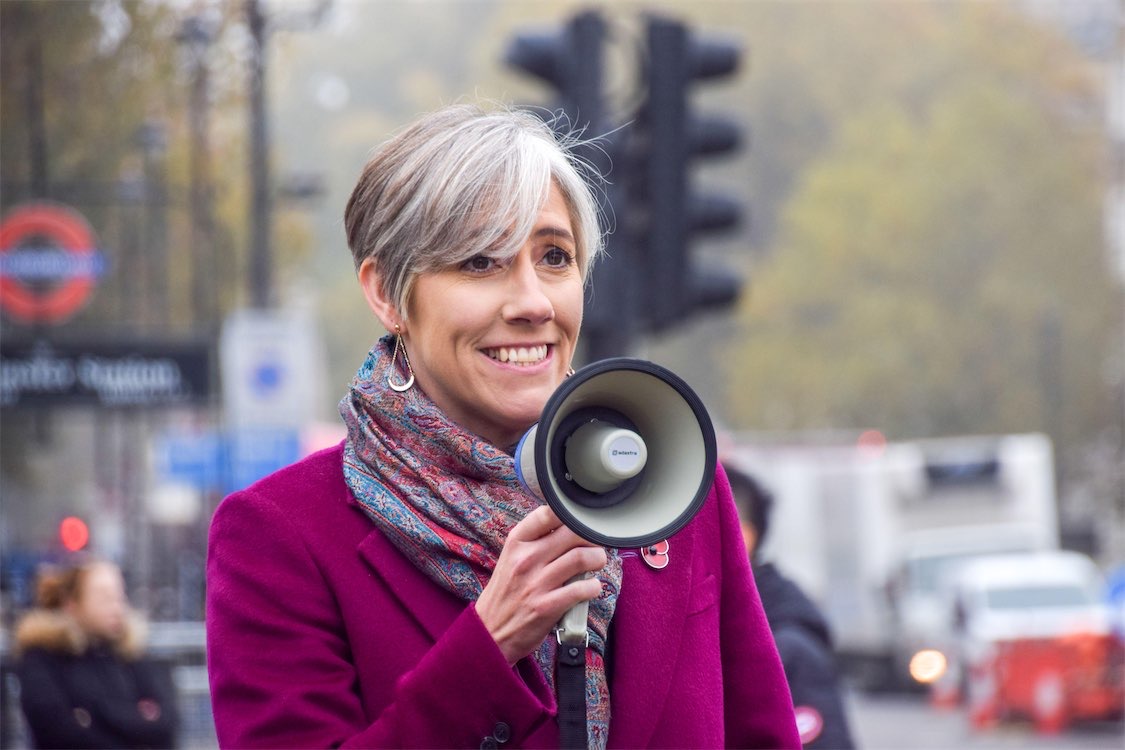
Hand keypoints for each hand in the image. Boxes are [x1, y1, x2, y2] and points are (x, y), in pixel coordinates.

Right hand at [476, 506, 607, 664]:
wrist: (490, 631)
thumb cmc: (506, 592)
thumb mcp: (511, 558)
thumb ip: (535, 541)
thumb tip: (568, 526)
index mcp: (516, 543)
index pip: (548, 514)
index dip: (571, 514)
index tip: (581, 521)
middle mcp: (526, 559)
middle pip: (573, 533)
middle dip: (592, 537)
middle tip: (595, 544)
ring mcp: (536, 583)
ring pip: (582, 558)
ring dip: (598, 559)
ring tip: (597, 562)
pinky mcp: (547, 606)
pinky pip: (582, 589)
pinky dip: (594, 587)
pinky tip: (592, 587)